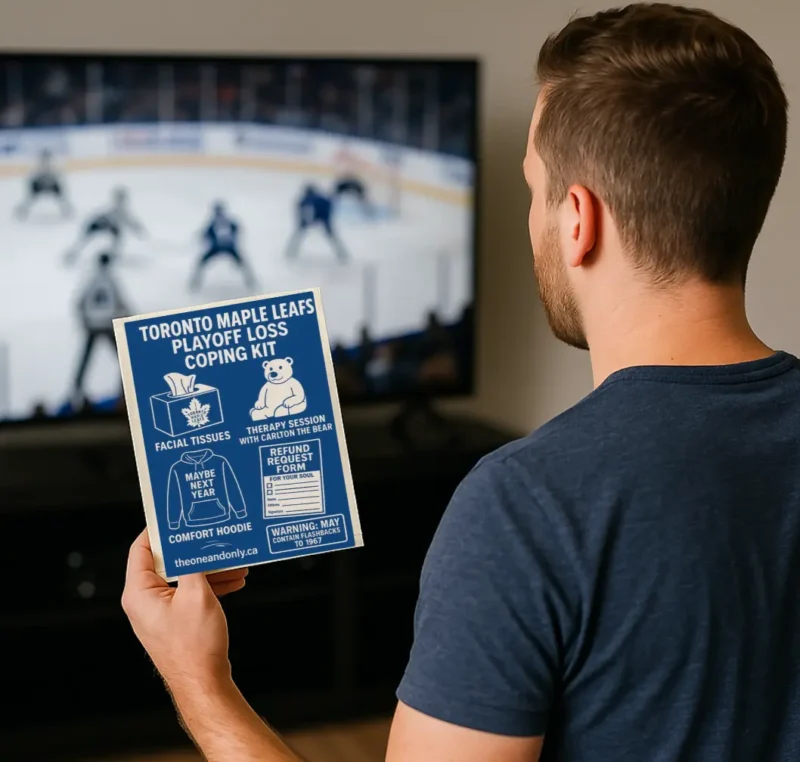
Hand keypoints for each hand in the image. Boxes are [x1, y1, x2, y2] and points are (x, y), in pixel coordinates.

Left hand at [121, 529, 247, 689]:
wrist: (204, 682)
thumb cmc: (194, 645)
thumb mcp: (197, 594)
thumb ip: (194, 563)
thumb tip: (194, 540)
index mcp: (139, 592)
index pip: (142, 548)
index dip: (160, 529)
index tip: (178, 515)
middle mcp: (145, 600)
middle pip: (168, 561)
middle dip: (196, 550)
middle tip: (215, 536)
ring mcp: (160, 611)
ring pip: (184, 577)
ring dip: (209, 568)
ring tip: (235, 562)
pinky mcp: (175, 619)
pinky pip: (190, 592)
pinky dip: (210, 584)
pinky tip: (233, 580)